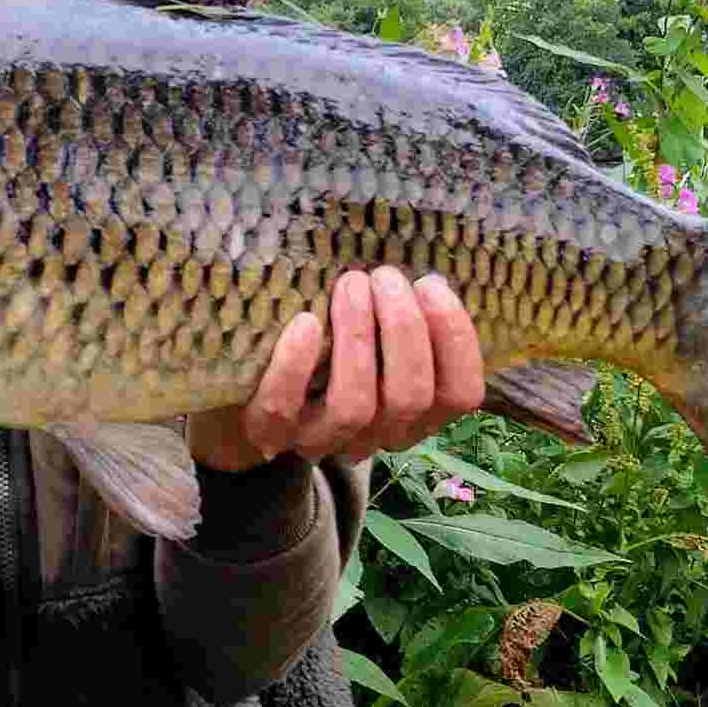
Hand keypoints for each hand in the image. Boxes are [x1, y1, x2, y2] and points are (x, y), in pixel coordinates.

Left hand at [187, 266, 486, 471]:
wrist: (247, 391)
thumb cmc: (329, 346)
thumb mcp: (376, 332)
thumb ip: (402, 313)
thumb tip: (425, 267)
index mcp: (415, 413)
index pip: (459, 395)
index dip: (455, 339)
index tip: (431, 283)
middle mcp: (377, 435)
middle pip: (410, 397)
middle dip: (403, 328)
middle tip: (385, 276)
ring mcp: (322, 439)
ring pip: (355, 405)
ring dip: (358, 338)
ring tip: (350, 284)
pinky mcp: (268, 432)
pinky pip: (283, 407)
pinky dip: (296, 363)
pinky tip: (305, 322)